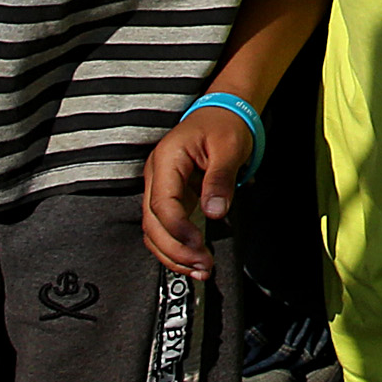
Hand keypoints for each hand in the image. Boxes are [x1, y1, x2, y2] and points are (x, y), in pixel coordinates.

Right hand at [142, 106, 253, 280]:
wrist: (222, 111)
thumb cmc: (225, 125)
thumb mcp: (229, 147)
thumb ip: (220, 179)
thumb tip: (214, 212)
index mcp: (166, 160)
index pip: (162, 203)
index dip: (177, 228)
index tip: (197, 245)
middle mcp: (156, 176)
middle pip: (152, 224)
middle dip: (175, 249)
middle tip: (202, 265)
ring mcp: (160, 188)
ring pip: (154, 231)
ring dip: (174, 254)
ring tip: (200, 269)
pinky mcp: (170, 198)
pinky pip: (165, 228)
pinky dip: (176, 246)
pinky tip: (192, 260)